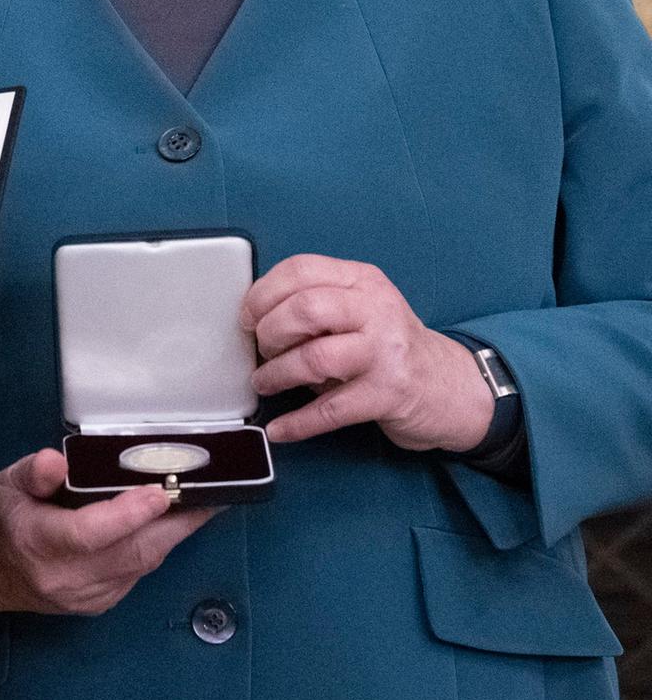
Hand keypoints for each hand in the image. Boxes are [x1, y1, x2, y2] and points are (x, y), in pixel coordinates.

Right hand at [0, 449, 213, 617]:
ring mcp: (86, 597)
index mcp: (37, 544)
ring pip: (141, 565)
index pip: (90, 533)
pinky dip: (157, 547)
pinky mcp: (99, 604)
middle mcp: (65, 579)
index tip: (160, 491)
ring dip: (174, 535)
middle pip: (131, 553)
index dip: (128, 514)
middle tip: (210, 495)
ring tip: (205, 504)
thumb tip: (57, 460)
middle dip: (175, 524)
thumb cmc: (0, 517)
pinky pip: (137, 573)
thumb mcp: (6, 483)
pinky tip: (173, 524)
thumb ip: (34, 473)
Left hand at [242, 254, 493, 452]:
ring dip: (278, 374)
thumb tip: (255, 322)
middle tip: (262, 349)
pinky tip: (281, 429)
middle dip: (270, 331)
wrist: (451, 387)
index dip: (263, 293)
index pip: (301, 269)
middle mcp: (377, 309)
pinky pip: (332, 410)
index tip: (247, 316)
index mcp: (362, 280)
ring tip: (266, 383)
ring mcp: (386, 351)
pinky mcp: (390, 394)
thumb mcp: (359, 308)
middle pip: (305, 308)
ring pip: (315, 357)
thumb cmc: (388, 346)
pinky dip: (299, 422)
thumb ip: (316, 304)